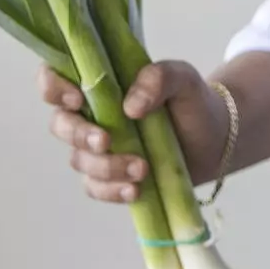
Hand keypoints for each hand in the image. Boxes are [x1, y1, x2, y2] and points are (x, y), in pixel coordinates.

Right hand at [39, 59, 229, 201]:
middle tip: (106, 141)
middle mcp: (90, 116)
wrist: (215, 141)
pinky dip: (111, 191)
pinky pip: (95, 188)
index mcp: (98, 84)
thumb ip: (159, 77)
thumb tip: (130, 106)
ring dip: (106, 167)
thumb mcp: (183, 78)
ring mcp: (98, 149)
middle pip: (60, 125)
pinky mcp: (110, 177)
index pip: (54, 79)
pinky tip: (135, 190)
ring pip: (79, 160)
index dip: (53, 88)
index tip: (77, 98)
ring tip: (143, 168)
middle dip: (79, 135)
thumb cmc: (192, 102)